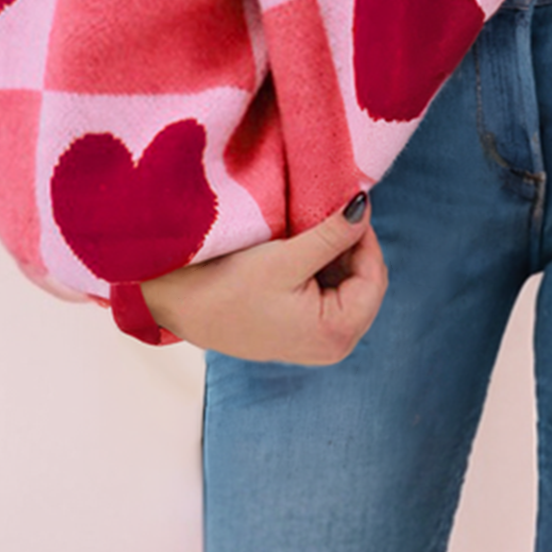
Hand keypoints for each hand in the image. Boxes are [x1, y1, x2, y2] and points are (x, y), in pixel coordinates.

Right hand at [139, 195, 387, 364]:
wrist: (178, 306)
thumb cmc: (227, 287)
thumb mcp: (286, 257)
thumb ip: (332, 234)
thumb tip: (364, 207)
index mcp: (336, 334)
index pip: (374, 275)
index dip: (363, 237)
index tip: (344, 204)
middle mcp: (335, 346)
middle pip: (365, 282)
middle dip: (350, 247)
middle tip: (327, 214)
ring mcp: (319, 342)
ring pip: (348, 285)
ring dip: (335, 255)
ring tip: (309, 231)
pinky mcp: (303, 332)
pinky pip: (329, 293)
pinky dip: (321, 268)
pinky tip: (300, 250)